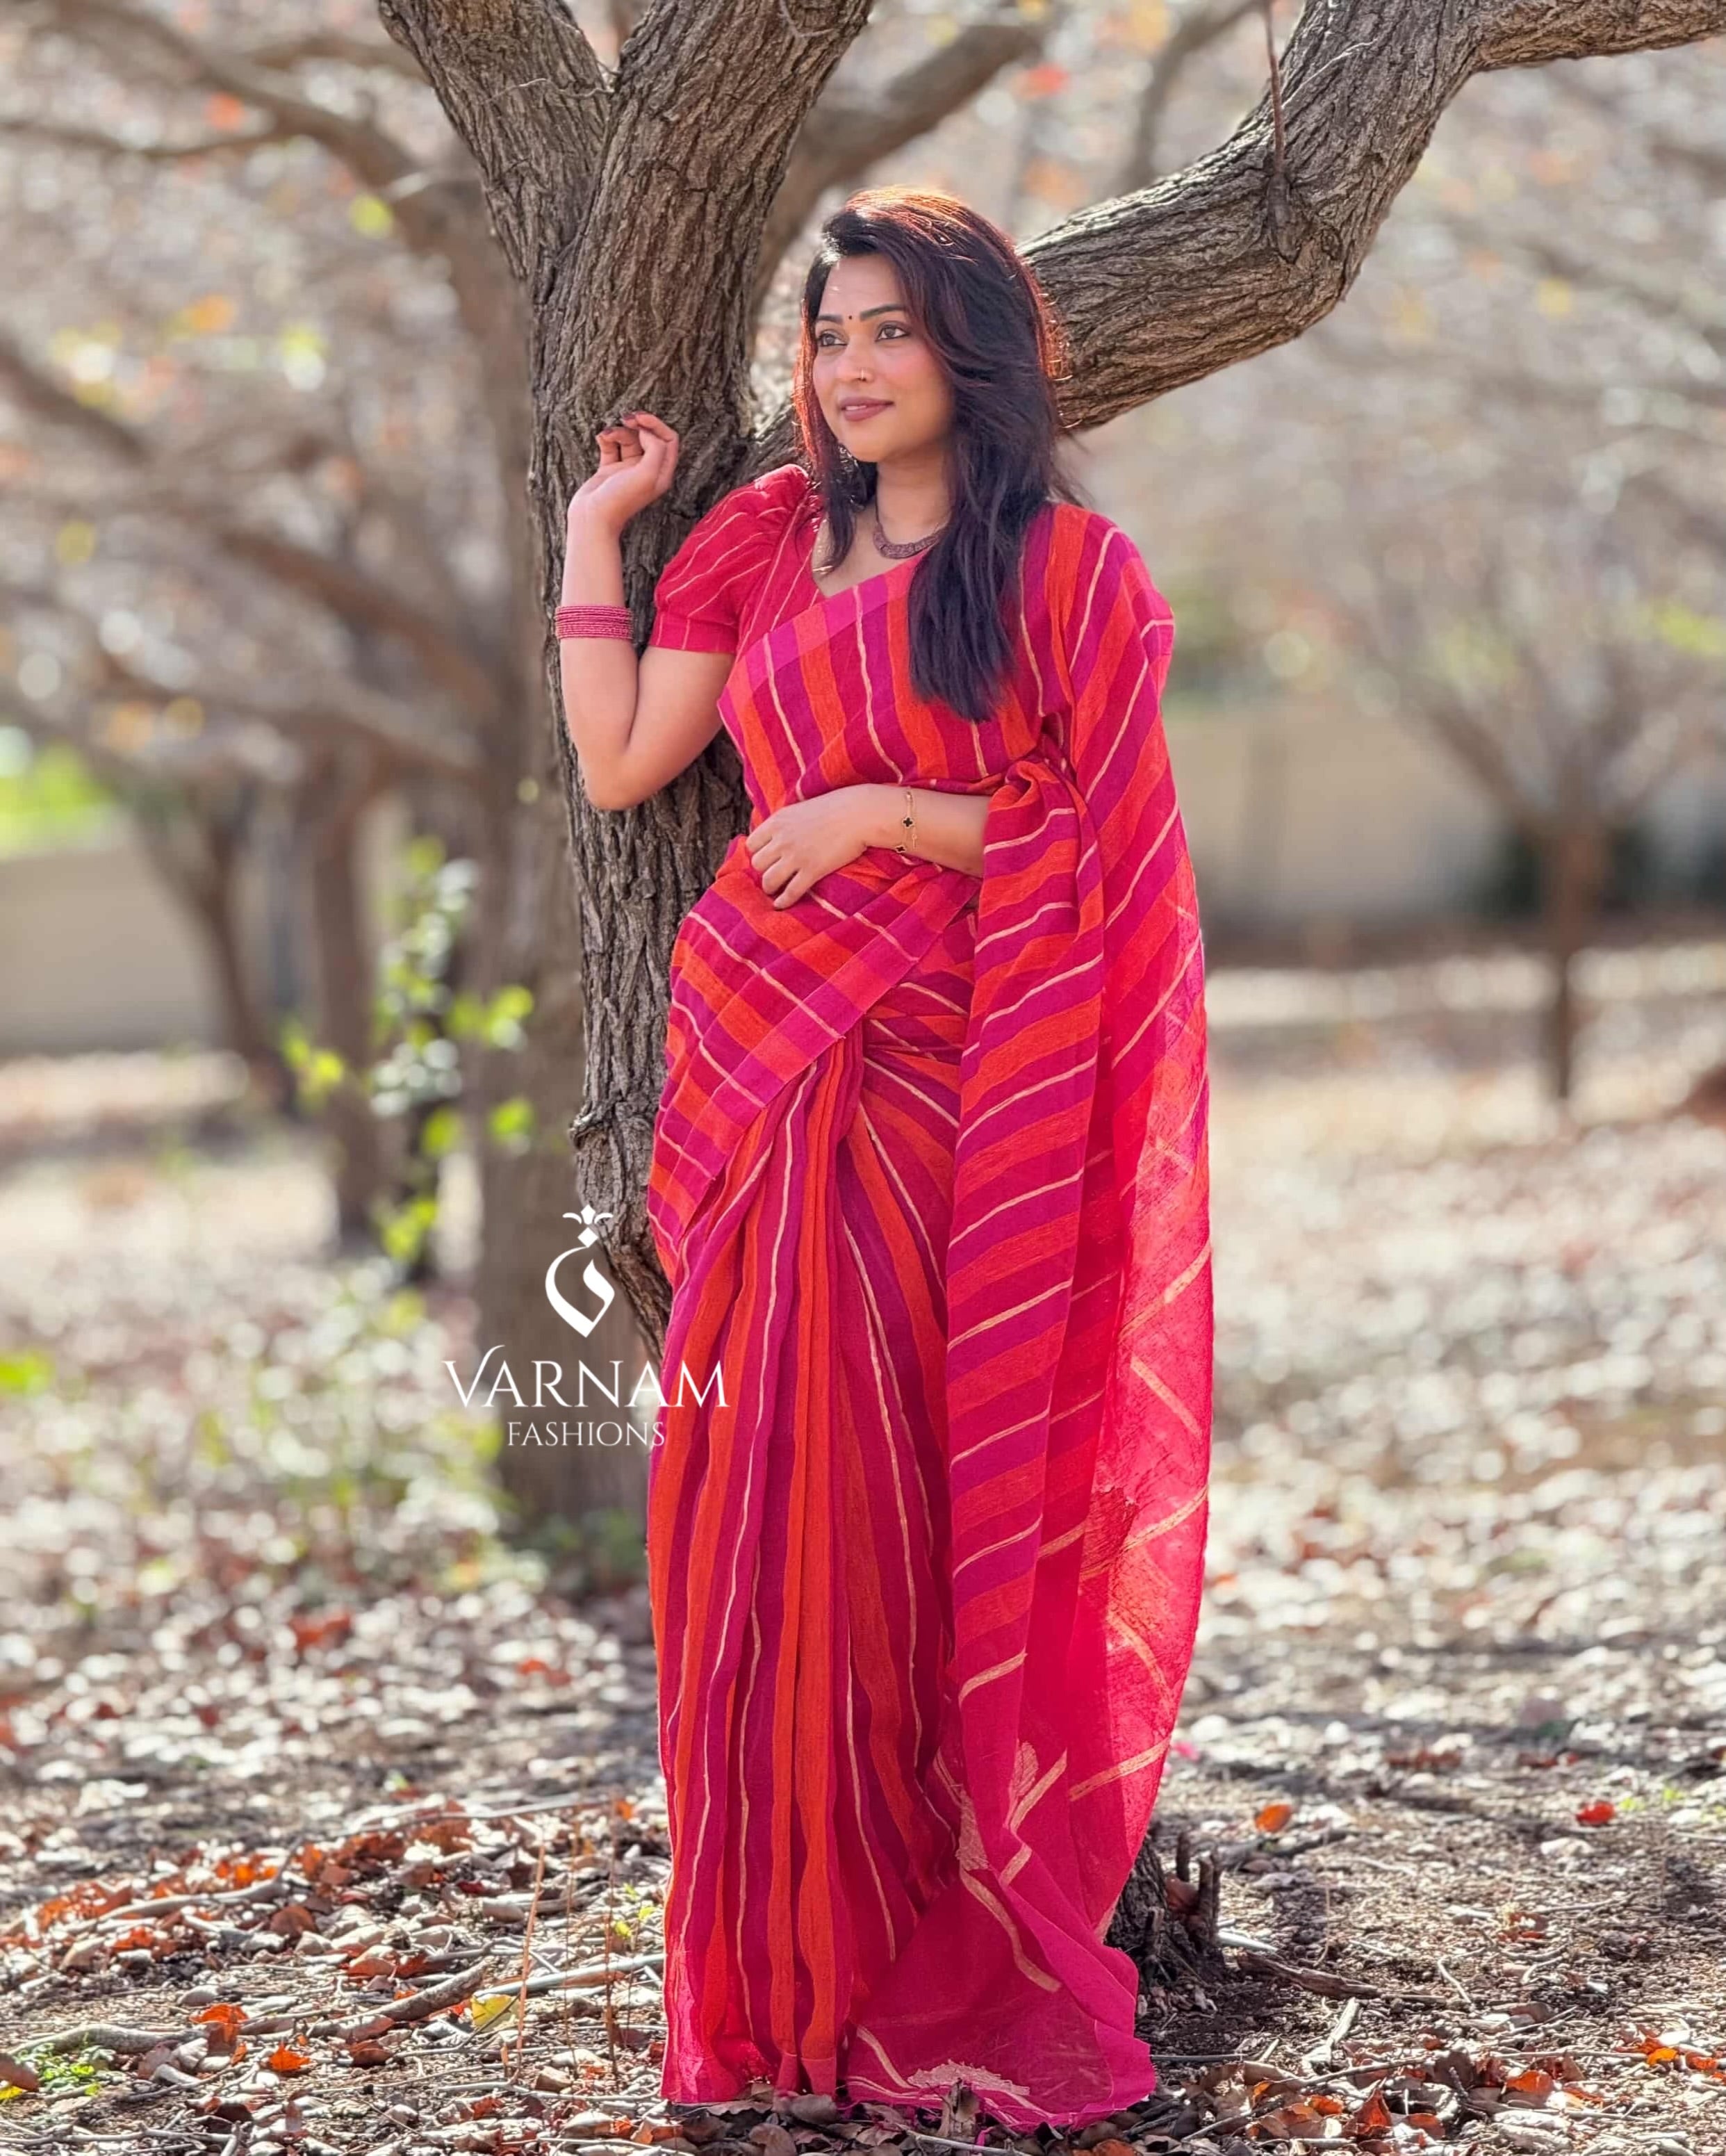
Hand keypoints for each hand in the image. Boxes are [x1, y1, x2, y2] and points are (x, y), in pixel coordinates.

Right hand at [567, 410, 678, 536]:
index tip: (640, 420)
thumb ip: (655, 448)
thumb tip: (646, 432)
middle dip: (638, 424)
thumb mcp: (647, 474)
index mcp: (661, 473)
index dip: (656, 425)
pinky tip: (601, 438)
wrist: (592, 518)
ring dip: (618, 431)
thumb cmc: (620, 500)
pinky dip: (606, 438)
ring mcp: (628, 469)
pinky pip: (611, 446)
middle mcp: (647, 470)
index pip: (668, 440)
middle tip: (626, 418)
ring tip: (607, 435)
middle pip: (648, 436)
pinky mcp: (610, 470)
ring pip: (628, 439)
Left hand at [744, 790, 872, 908]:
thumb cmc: (835, 808)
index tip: (767, 858)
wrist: (858, 813)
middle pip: (757, 864)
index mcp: (778, 822)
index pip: (752, 844)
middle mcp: (782, 839)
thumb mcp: (801, 809)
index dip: (758, 853)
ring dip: (770, 887)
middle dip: (764, 870)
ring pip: (769, 880)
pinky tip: (781, 905)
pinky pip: (790, 892)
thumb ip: (786, 823)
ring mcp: (796, 856)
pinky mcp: (812, 870)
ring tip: (775, 890)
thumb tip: (777, 836)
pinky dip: (783, 901)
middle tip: (773, 874)